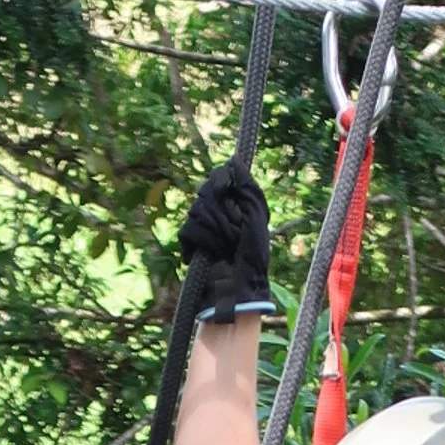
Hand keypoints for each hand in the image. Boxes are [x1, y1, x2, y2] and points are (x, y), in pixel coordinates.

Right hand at [179, 161, 273, 321]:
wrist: (239, 285)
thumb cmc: (253, 253)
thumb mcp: (255, 215)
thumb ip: (246, 186)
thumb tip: (233, 160)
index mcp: (232, 202)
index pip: (218, 179)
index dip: (223, 186)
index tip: (231, 197)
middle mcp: (215, 211)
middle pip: (206, 193)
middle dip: (223, 212)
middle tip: (235, 232)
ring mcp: (200, 225)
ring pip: (198, 211)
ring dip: (216, 229)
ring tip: (226, 245)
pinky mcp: (189, 241)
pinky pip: (189, 230)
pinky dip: (203, 240)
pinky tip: (211, 252)